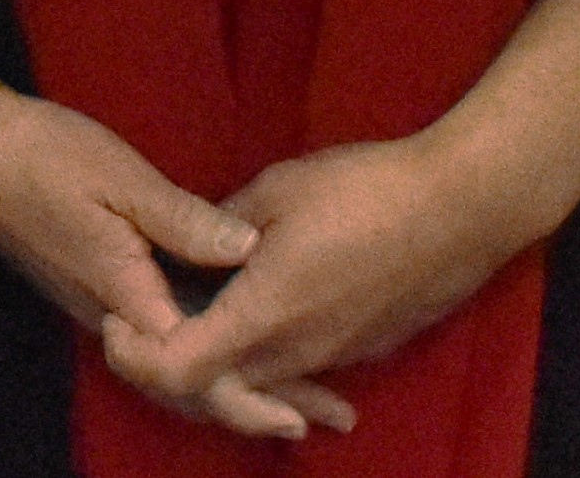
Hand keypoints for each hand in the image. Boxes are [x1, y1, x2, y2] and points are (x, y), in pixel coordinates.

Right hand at [0, 82, 304, 435]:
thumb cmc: (39, 154)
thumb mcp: (115, 175)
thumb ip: (182, 219)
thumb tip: (252, 251)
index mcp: (124, 295)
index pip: (194, 370)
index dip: (251, 395)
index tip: (305, 409)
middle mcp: (113, 318)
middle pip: (190, 386)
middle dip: (259, 405)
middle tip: (326, 417)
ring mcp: (101, 307)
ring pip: (174, 372)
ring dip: (237, 387)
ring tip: (297, 397)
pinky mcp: (97, 290)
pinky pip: (160, 346)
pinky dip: (205, 361)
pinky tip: (233, 345)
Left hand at [108, 134, 547, 438]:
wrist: (462, 210)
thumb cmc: (364, 191)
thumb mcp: (275, 191)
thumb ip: (221, 226)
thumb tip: (192, 240)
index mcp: (266, 312)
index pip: (184, 370)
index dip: (141, 356)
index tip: (117, 319)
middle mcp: (300, 349)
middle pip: (219, 387)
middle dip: (173, 363)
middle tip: (142, 318)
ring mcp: (337, 355)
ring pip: (262, 381)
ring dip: (223, 362)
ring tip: (192, 316)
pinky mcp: (363, 349)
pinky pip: (300, 368)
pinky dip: (266, 357)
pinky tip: (255, 318)